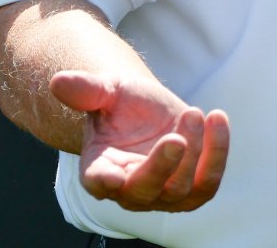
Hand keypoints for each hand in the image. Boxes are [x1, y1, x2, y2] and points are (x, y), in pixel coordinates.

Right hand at [50, 70, 229, 211]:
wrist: (147, 111)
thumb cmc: (120, 104)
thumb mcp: (105, 90)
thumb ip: (85, 90)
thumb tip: (58, 81)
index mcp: (99, 168)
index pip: (98, 182)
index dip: (105, 182)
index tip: (114, 176)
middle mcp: (129, 189)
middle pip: (144, 190)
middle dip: (161, 166)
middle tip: (175, 138)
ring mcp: (163, 194)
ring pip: (181, 189)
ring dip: (194, 153)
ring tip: (193, 113)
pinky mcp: (194, 187)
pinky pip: (209, 180)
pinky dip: (218, 153)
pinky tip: (217, 118)